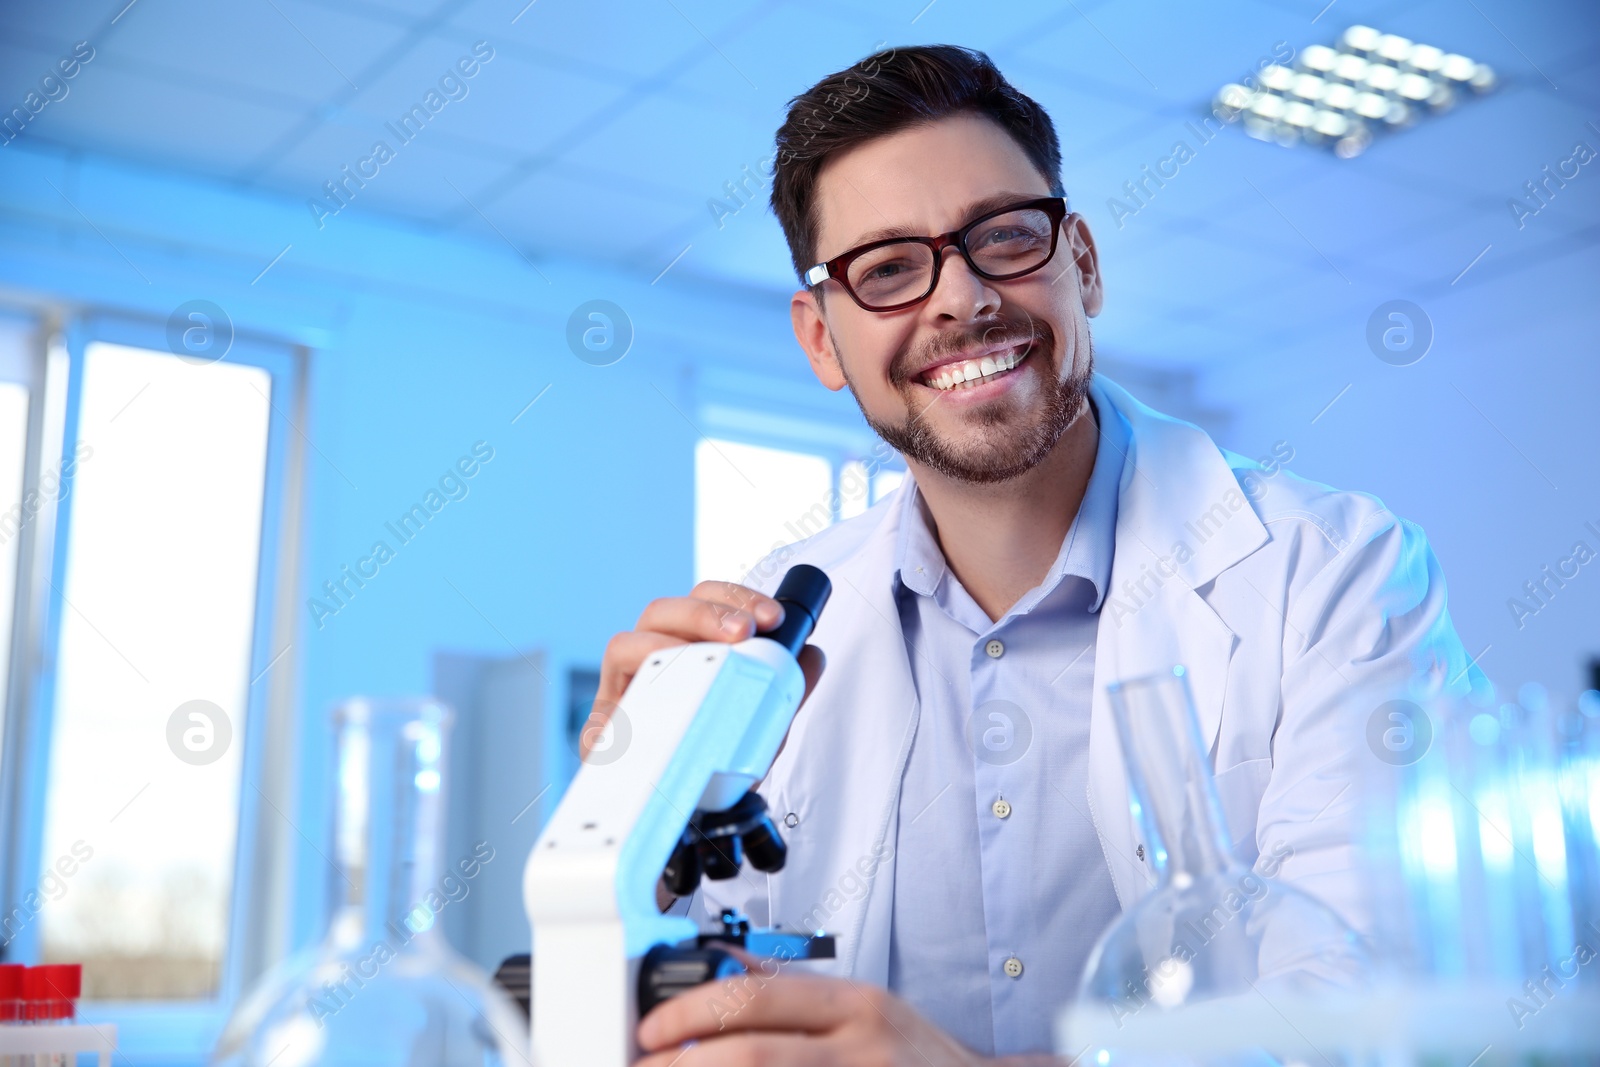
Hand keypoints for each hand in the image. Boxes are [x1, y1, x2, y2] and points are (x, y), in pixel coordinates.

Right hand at [589, 580, 825, 760]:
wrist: (688, 829)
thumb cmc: (717, 769)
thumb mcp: (762, 725)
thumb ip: (785, 690)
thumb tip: (812, 654)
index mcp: (683, 651)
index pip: (699, 603)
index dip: (732, 597)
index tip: (771, 616)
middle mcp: (648, 665)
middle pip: (660, 612)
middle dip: (705, 613)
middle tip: (745, 631)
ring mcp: (621, 697)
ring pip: (624, 645)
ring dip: (667, 642)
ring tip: (707, 660)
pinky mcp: (600, 737)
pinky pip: (602, 707)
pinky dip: (630, 698)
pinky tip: (660, 697)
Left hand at [636, 965, 1067, 1064]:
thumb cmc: (918, 1061)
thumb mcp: (867, 1011)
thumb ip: (797, 996)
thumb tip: (721, 968)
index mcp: (859, 1006)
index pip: (759, 996)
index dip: (692, 1013)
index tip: (651, 1029)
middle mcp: (865, 1047)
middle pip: (754, 1053)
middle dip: (684, 1062)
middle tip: (644, 1065)